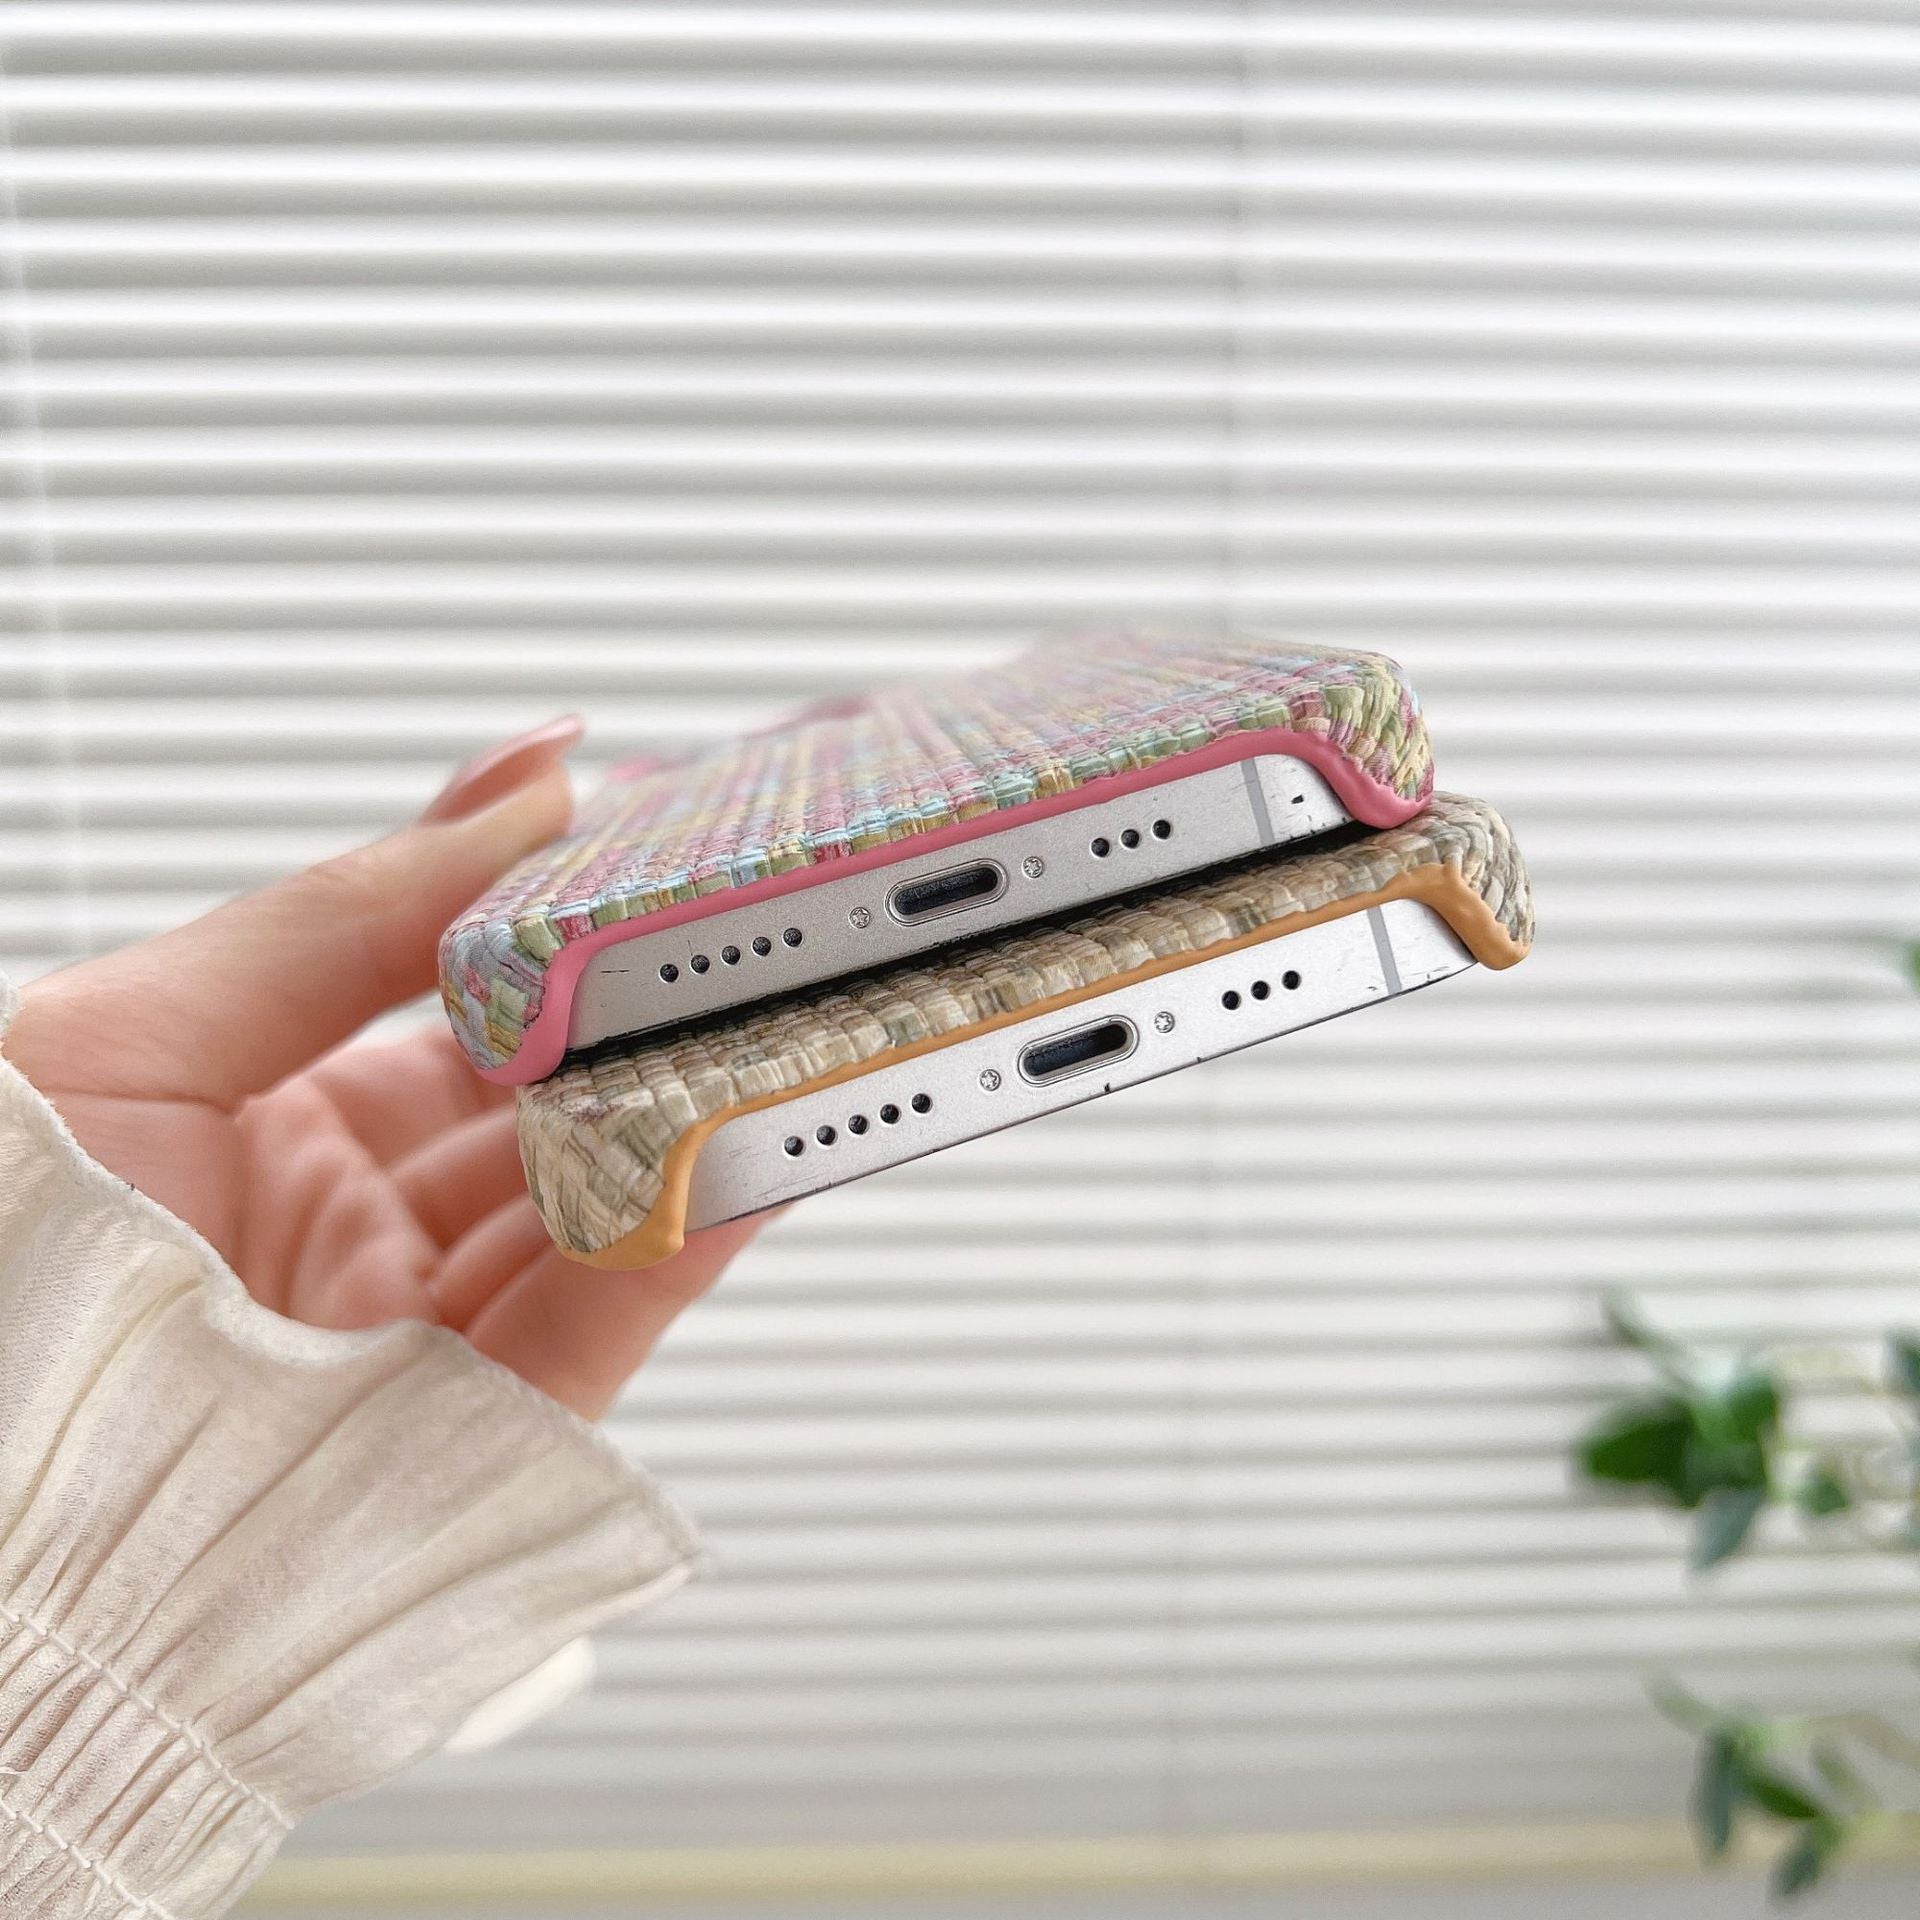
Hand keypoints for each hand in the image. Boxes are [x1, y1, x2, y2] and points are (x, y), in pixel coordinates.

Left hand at [6, 718, 768, 1419]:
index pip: (463, 1012)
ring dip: (696, 1110)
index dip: (559, 930)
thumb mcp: (129, 1035)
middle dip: (651, 1013)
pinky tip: (758, 1143)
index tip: (657, 846)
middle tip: (752, 919)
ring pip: (603, 1203)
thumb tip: (527, 781)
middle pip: (552, 1104)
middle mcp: (367, 1233)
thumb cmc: (0, 1257)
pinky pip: (609, 1325)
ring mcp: (433, 1335)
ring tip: (785, 1012)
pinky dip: (689, 1234)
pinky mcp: (485, 1439)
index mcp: (278, 1134)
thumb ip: (341, 911)